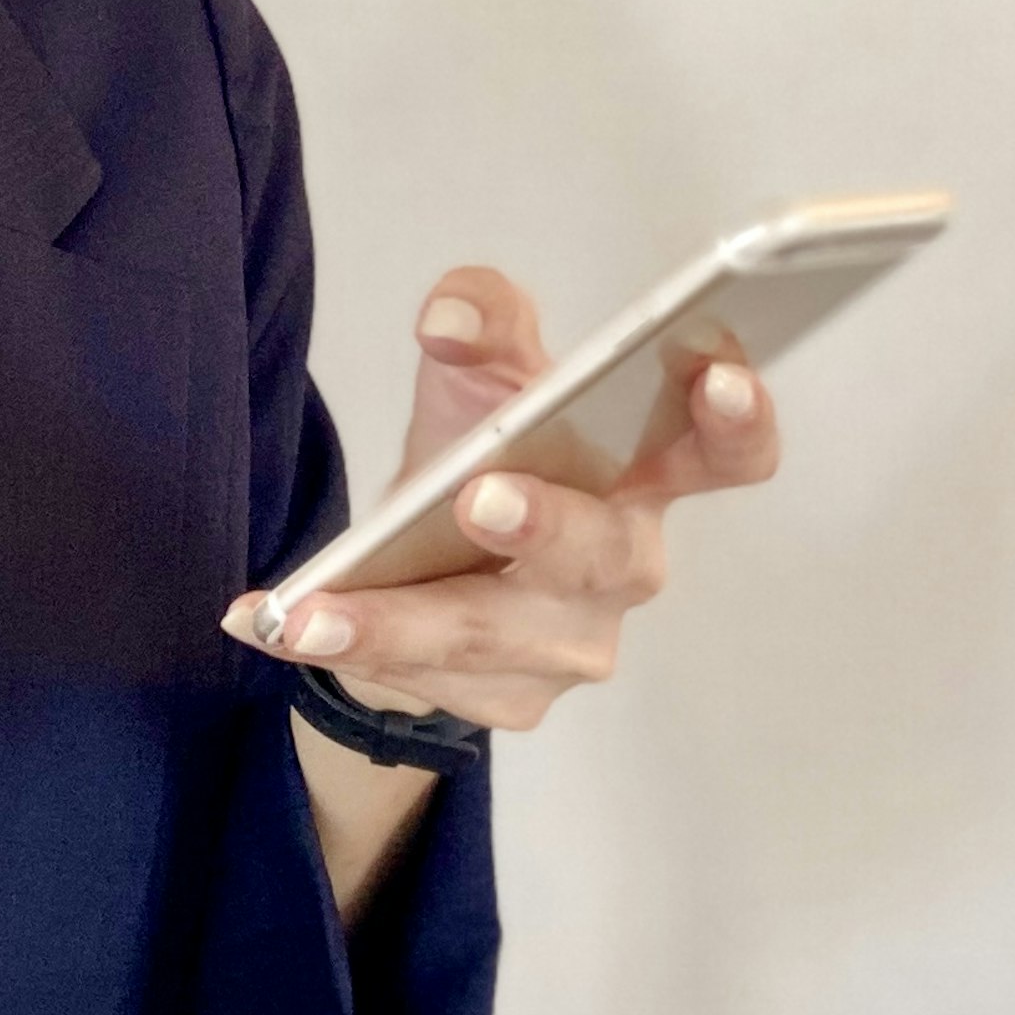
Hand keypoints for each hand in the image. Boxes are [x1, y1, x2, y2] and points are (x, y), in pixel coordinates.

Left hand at [227, 263, 781, 731]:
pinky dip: (346, 647)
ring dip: (396, 621)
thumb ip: (481, 320)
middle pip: (603, 553)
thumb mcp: (481, 372)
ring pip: (490, 635)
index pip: (726, 452)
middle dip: (545, 526)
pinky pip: (426, 680)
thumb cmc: (484, 450)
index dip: (737, 421)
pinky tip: (278, 625)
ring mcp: (573, 642)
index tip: (713, 377)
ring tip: (309, 610)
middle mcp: (625, 561)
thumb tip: (451, 316)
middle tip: (479, 495)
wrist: (424, 558)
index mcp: (646, 471)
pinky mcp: (511, 698)